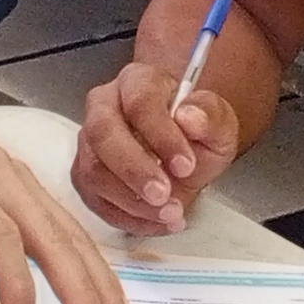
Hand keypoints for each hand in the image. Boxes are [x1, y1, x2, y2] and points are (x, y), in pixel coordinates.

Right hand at [73, 61, 242, 233]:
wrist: (185, 153)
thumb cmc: (196, 133)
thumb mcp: (219, 124)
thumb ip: (210, 117)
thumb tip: (190, 117)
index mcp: (137, 82)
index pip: (139, 102)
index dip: (161, 136)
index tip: (186, 165)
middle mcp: (104, 106)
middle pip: (103, 133)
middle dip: (134, 170)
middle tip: (165, 196)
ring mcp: (89, 142)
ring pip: (92, 171)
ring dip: (130, 200)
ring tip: (169, 213)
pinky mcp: (84, 174)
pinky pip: (95, 199)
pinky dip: (126, 217)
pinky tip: (156, 222)